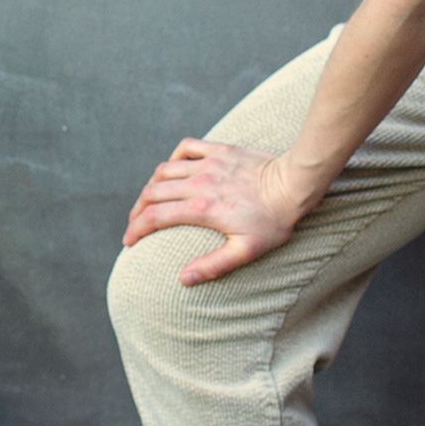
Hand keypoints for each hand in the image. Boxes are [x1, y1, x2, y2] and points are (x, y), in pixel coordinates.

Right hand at [120, 137, 308, 285]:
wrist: (295, 184)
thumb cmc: (274, 221)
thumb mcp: (246, 251)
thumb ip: (213, 265)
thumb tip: (183, 279)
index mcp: (201, 209)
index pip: (155, 217)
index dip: (136, 230)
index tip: (129, 241)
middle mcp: (199, 183)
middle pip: (152, 193)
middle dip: (137, 210)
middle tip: (135, 224)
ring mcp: (208, 164)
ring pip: (164, 170)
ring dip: (151, 186)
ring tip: (148, 200)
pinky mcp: (220, 150)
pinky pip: (186, 147)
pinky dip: (173, 158)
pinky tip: (173, 169)